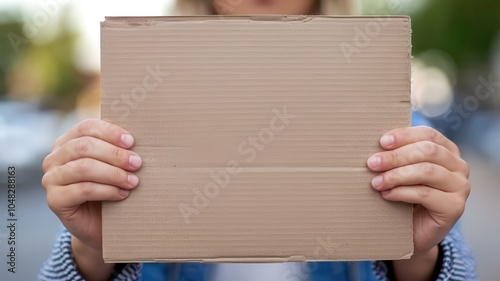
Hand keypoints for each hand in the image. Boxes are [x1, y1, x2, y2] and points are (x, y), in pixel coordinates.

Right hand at [42, 119, 141, 254]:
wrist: (99, 226)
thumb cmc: (109, 189)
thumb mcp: (112, 166)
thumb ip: (116, 150)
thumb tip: (137, 140)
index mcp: (67, 142)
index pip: (86, 127)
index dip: (110, 132)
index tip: (131, 142)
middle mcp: (55, 158)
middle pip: (85, 146)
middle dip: (115, 154)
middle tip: (137, 163)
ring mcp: (51, 179)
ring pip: (84, 168)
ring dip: (114, 173)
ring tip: (133, 181)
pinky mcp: (54, 200)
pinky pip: (83, 190)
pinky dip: (107, 190)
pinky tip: (122, 194)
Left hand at [367, 126, 469, 279]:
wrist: (414, 232)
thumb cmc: (405, 197)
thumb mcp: (403, 171)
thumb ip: (398, 156)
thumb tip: (376, 146)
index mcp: (447, 151)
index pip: (428, 134)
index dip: (404, 135)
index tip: (381, 142)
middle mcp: (458, 166)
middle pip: (427, 151)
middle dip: (396, 156)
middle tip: (372, 163)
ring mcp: (460, 187)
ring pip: (426, 171)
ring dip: (396, 175)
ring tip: (376, 182)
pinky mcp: (455, 207)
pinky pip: (424, 194)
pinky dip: (401, 192)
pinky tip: (386, 195)